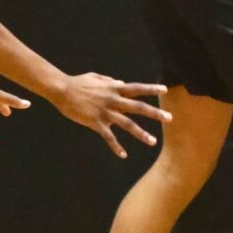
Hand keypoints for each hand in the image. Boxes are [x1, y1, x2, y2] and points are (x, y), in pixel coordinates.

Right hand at [53, 74, 171, 157]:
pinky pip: (108, 137)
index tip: (165, 90)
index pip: (137, 88)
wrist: (62, 90)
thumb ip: (110, 81)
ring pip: (127, 124)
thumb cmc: (78, 83)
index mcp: (114, 89)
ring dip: (141, 133)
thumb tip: (122, 83)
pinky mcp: (95, 122)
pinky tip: (123, 155)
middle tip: (170, 118)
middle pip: (138, 107)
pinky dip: (116, 146)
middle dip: (154, 113)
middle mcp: (113, 100)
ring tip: (153, 141)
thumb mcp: (97, 78)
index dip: (151, 89)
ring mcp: (105, 112)